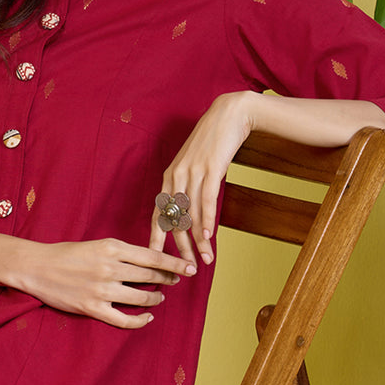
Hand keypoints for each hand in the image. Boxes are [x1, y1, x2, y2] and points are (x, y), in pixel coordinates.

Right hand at [10, 237, 196, 328]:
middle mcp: (110, 267)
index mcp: (112, 247)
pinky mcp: (92, 308)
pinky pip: (124, 319)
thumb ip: (122, 252)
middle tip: (176, 282)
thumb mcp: (97, 244)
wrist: (36, 267)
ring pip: (141, 298)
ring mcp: (102, 289)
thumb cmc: (66, 254)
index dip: (175, 264)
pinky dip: (140, 320)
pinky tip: (147, 317)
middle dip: (168, 280)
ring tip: (159, 298)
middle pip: (151, 277)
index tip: (189, 268)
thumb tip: (149, 261)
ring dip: (155, 299)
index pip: (153, 257)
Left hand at [152, 90, 256, 266]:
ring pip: (191, 215)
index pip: (159, 214)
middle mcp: (176, 176)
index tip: (155, 260)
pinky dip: (206, 219)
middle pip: (174, 220)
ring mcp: (193, 172)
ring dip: (198, 241)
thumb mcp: (195, 165)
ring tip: (204, 260)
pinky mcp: (211, 168)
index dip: (156, 238)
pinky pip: (206, 200)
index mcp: (169, 177)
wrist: (229, 115)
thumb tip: (189, 212)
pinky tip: (208, 236)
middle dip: (179, 248)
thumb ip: (189, 187)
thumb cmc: (213, 143)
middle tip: (185, 269)